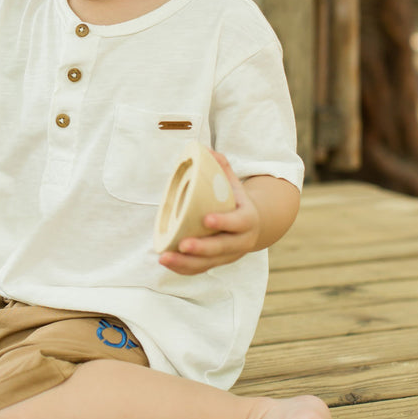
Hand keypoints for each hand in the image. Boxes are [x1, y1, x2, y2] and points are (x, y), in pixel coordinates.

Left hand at [157, 152, 260, 275]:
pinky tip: (166, 261)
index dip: (223, 222)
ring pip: (208, 263)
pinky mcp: (217, 263)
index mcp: (247, 219)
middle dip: (202, 248)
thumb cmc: (236, 201)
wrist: (253, 226)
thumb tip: (204, 149)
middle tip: (182, 244)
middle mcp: (240, 241)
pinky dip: (183, 268)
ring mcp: (229, 255)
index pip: (237, 222)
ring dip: (186, 262)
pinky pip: (200, 269)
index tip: (205, 219)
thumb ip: (221, 167)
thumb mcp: (233, 183)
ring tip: (164, 257)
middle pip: (222, 248)